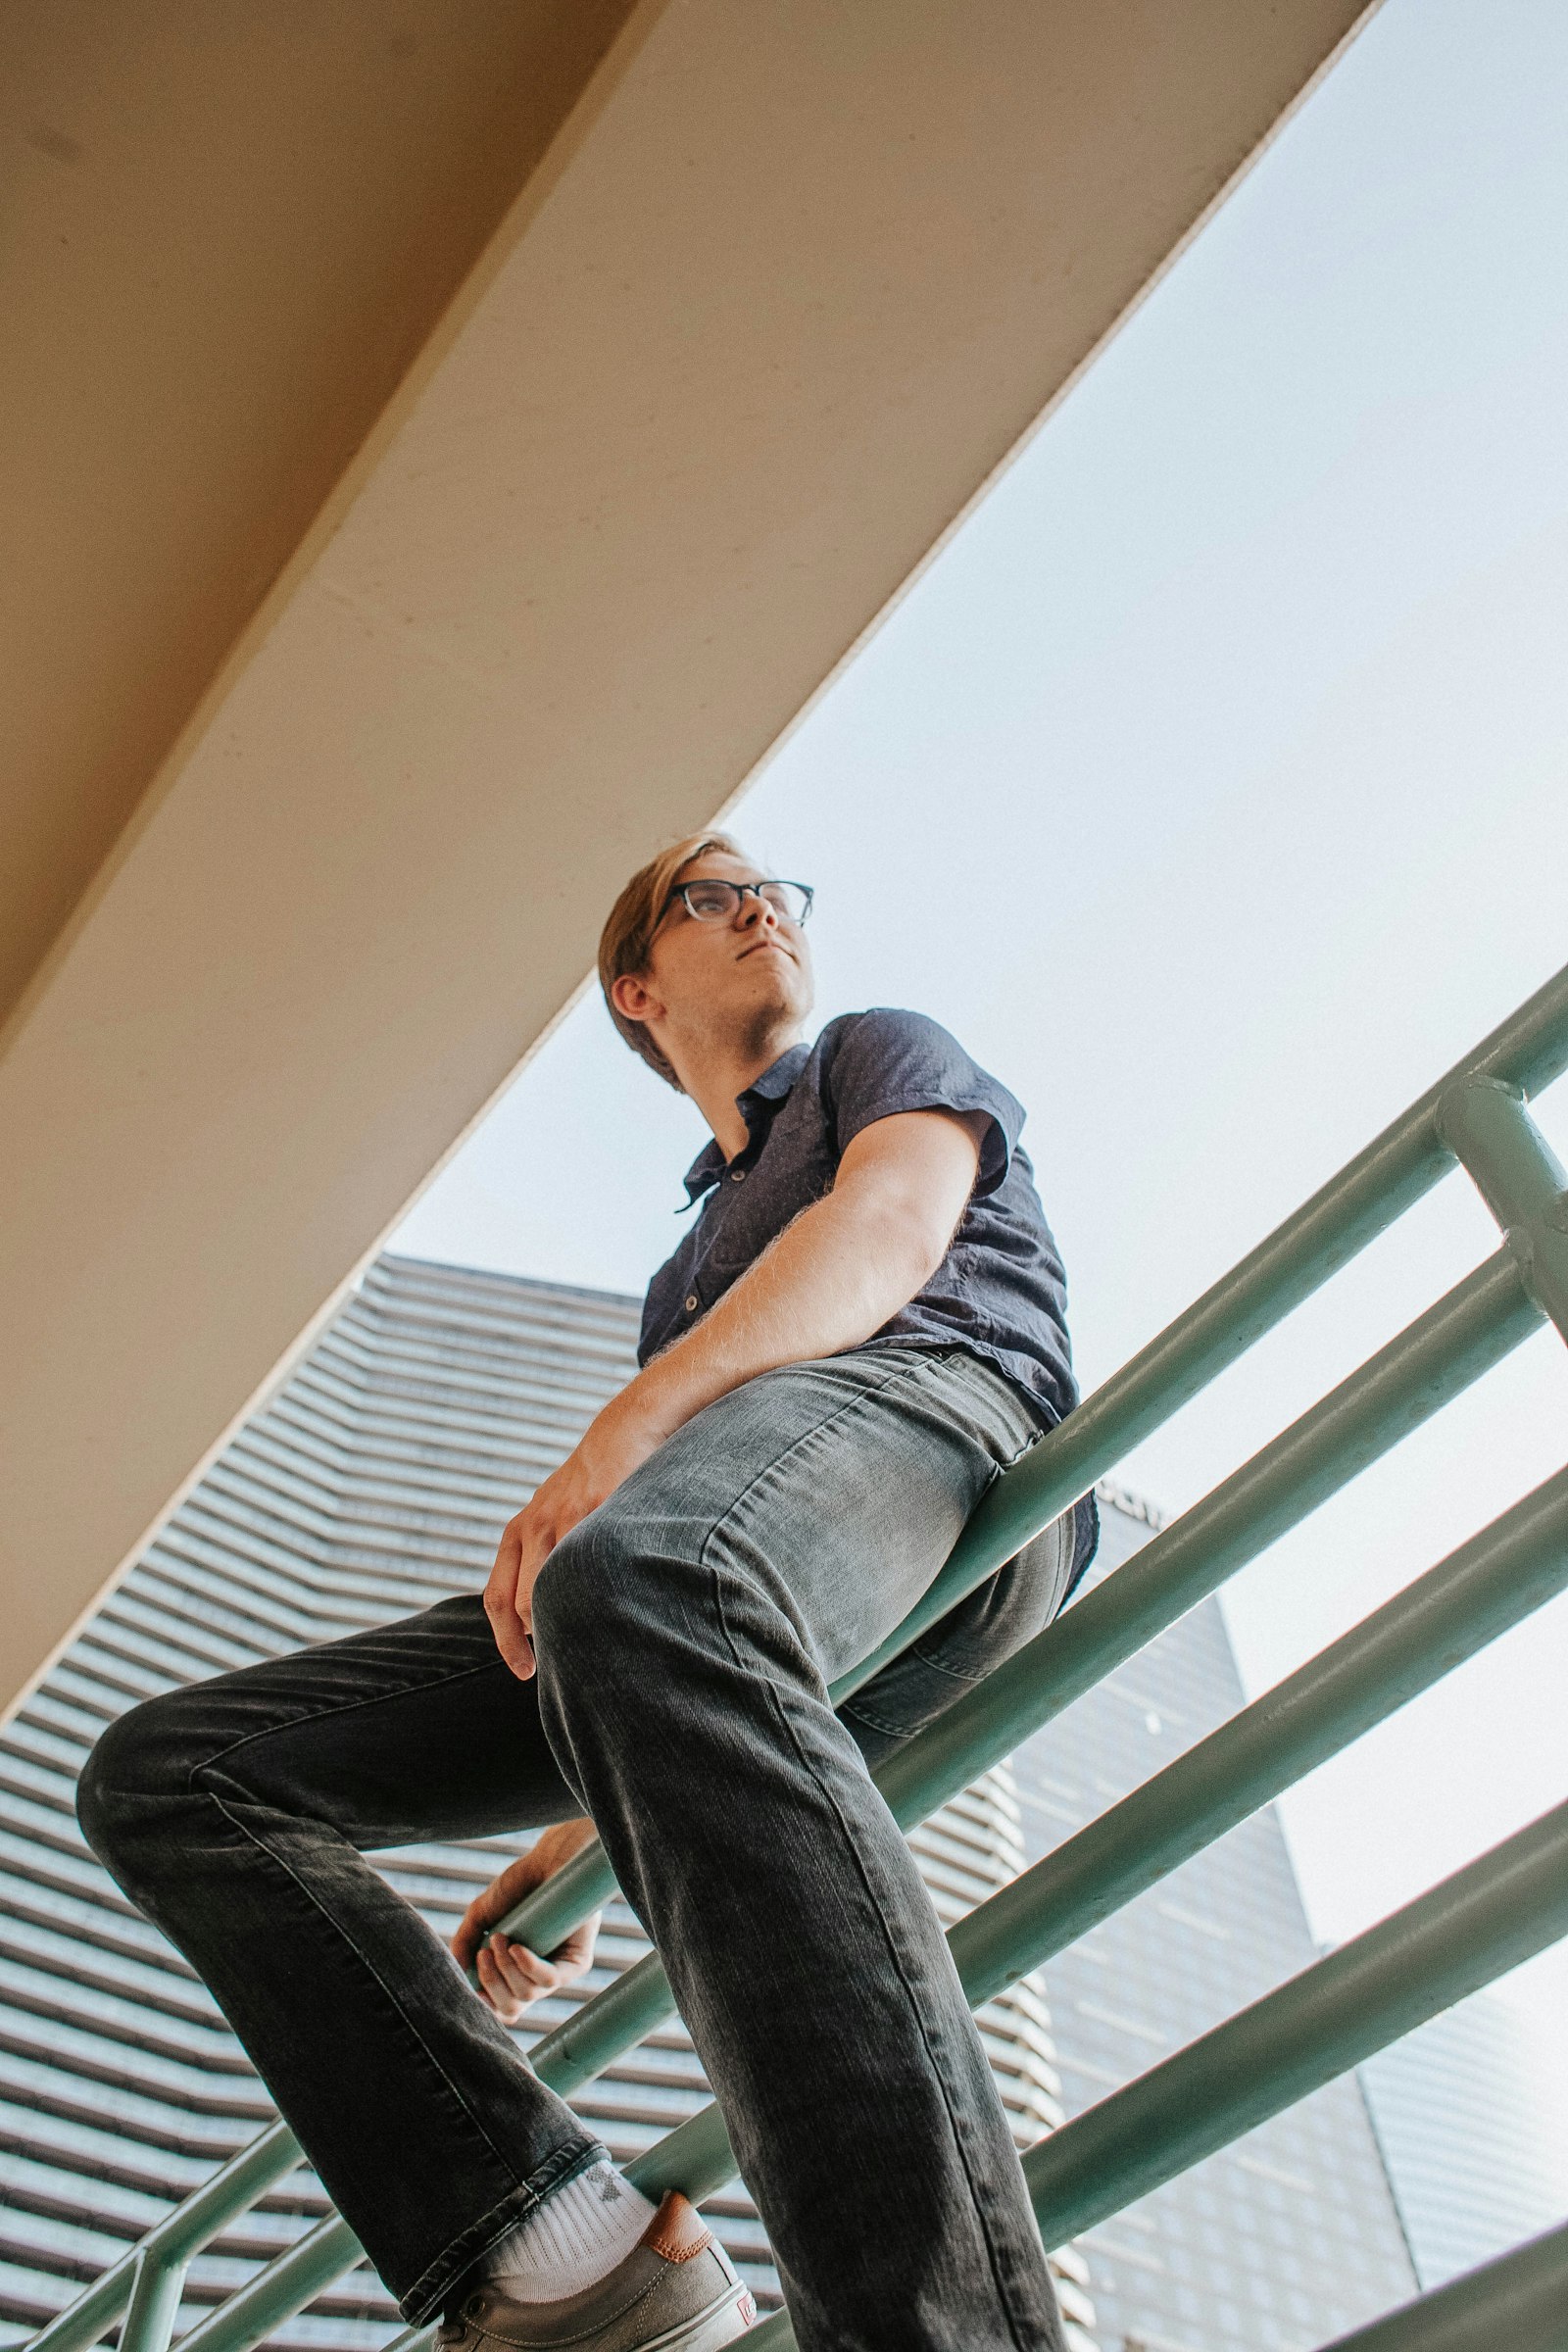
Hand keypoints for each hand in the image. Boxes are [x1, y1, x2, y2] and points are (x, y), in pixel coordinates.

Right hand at [450, 1818, 602, 2022]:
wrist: (547, 1861)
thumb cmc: (517, 1887)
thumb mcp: (481, 1915)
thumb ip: (465, 1943)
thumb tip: (458, 1972)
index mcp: (516, 1973)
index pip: (501, 2008)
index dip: (483, 2004)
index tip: (470, 1984)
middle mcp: (538, 1977)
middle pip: (511, 2009)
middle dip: (490, 1983)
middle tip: (483, 1953)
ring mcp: (558, 1971)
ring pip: (527, 1995)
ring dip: (505, 1969)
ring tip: (500, 1938)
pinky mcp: (577, 1962)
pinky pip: (550, 1980)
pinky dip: (528, 1967)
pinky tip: (517, 1948)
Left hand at [484, 1396, 667, 1680]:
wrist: (626, 1430)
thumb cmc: (596, 1483)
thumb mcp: (557, 1516)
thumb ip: (545, 1559)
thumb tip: (542, 1621)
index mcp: (518, 1531)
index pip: (496, 1599)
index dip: (506, 1642)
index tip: (524, 1672)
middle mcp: (534, 1525)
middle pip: (524, 1603)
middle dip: (543, 1636)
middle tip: (565, 1662)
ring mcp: (565, 1516)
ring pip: (555, 1587)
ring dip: (573, 1616)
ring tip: (598, 1629)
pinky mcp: (597, 1507)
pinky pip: (592, 1561)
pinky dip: (602, 1587)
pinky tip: (623, 1596)